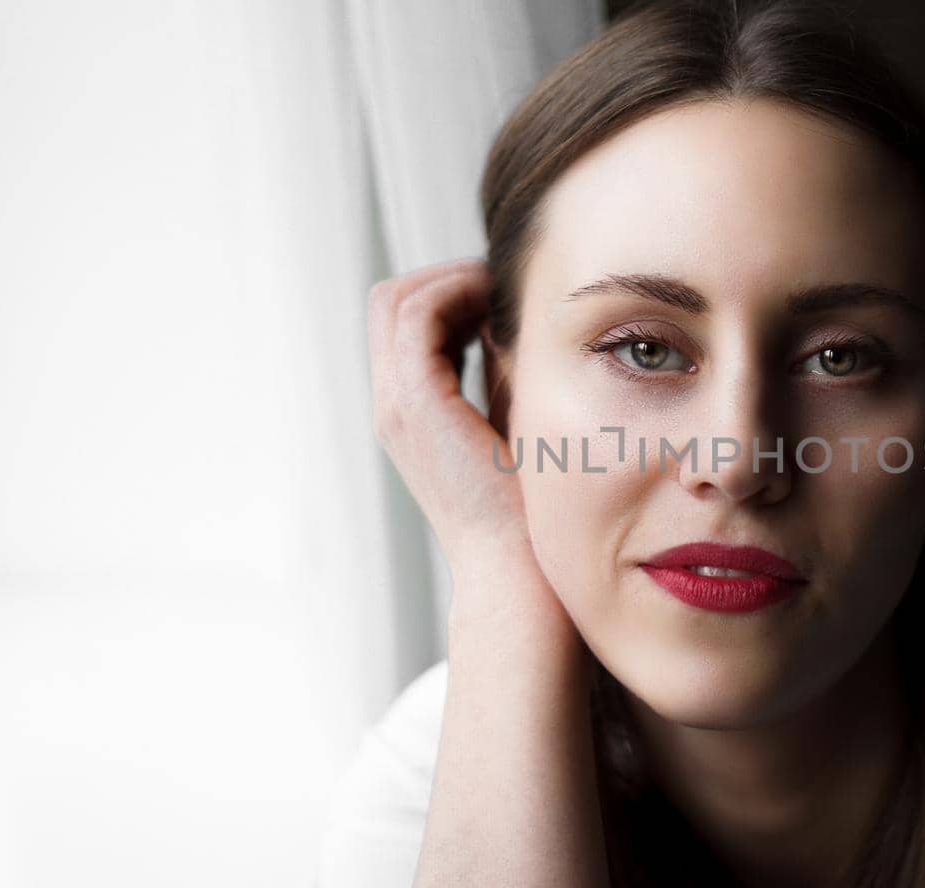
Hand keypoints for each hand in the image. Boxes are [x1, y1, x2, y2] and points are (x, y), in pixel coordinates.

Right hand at [366, 258, 576, 645]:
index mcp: (413, 413)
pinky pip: (417, 316)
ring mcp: (397, 406)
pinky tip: (504, 309)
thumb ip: (503, 369)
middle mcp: (394, 407)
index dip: (451, 292)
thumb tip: (512, 317)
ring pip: (396, 300)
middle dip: (447, 278)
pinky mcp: (415, 404)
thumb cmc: (532, 511)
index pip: (406, 319)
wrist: (520, 573)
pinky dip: (457, 293)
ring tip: (504, 293)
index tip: (504, 297)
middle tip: (503, 286)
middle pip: (391, 302)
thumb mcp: (516, 419)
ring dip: (453, 280)